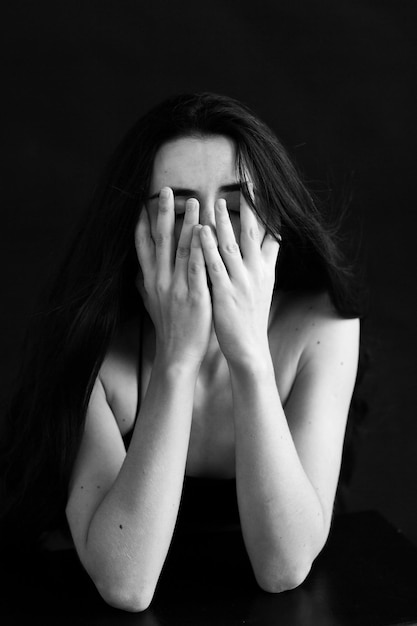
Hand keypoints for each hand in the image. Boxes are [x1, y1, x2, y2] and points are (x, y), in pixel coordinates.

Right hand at [135, 187, 211, 366]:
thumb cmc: (168, 326)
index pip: (144, 247)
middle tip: (167, 191)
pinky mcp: (194, 296)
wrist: (177, 353)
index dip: (142, 224)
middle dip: (164, 214)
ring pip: (181, 249)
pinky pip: (197, 268)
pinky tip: (205, 233)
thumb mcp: (152, 303)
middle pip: (161, 241)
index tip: (142, 203)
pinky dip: (200, 249)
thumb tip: (139, 270)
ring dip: (186, 224)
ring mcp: (177, 287)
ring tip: (194, 201)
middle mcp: (160, 280)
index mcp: (151, 280)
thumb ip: (146, 284)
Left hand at [199, 190, 279, 364]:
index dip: (269, 212)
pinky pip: (215, 266)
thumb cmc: (251, 318)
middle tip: (246, 184)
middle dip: (250, 207)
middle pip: (254, 234)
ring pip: (232, 245)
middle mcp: (256, 272)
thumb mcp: (263, 288)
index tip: (265, 191)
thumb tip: (269, 244)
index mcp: (266, 270)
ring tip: (216, 201)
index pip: (271, 235)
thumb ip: (263, 264)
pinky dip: (208, 247)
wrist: (250, 349)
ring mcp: (241, 282)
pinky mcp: (225, 294)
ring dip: (224, 222)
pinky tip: (201, 231)